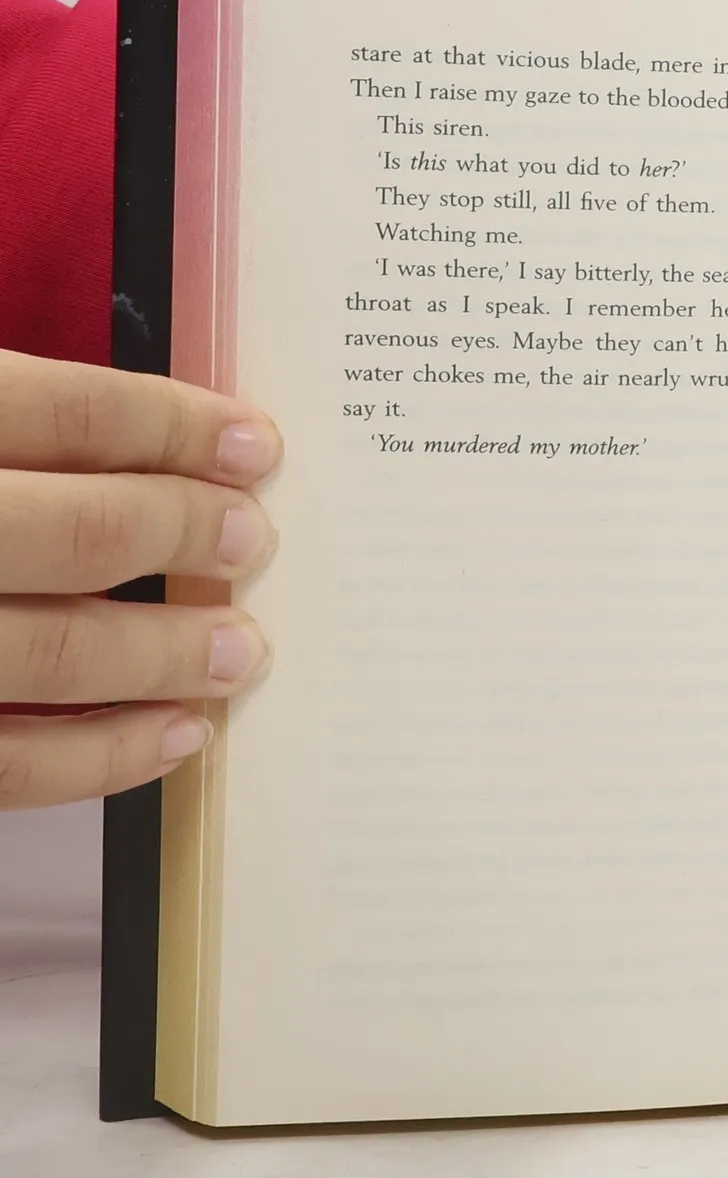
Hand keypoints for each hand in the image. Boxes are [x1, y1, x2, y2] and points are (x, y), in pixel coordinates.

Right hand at [0, 354, 278, 806]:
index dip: (173, 426)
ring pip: (55, 654)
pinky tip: (180, 733)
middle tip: (255, 542)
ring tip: (244, 652)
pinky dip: (106, 756)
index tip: (255, 445)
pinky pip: (15, 763)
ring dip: (169, 654)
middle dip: (186, 534)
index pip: (61, 413)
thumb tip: (173, 454)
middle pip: (77, 533)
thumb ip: (25, 442)